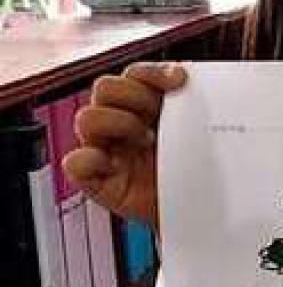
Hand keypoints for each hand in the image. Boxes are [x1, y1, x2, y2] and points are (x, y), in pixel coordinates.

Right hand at [62, 62, 186, 229]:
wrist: (201, 213)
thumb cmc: (198, 173)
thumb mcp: (202, 135)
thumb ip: (195, 107)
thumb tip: (198, 83)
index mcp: (144, 107)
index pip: (133, 74)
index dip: (152, 73)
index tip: (180, 80)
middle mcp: (120, 123)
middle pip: (105, 87)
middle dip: (136, 97)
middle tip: (159, 118)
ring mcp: (106, 150)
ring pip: (88, 118)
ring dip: (120, 124)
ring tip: (147, 142)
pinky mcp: (98, 181)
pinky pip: (75, 163)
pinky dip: (90, 160)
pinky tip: (116, 165)